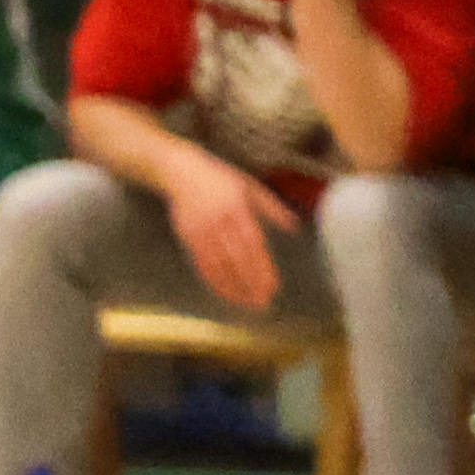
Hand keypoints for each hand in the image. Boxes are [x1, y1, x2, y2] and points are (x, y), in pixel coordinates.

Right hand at [165, 155, 300, 311]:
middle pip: (237, 257)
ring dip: (233, 287)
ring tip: (247, 304)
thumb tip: (294, 227)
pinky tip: (225, 293)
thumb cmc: (220, 179)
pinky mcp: (186, 234)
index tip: (273, 287)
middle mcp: (219, 219)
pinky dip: (213, 280)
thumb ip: (272, 207)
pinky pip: (201, 263)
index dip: (263, 268)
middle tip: (263, 303)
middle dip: (251, 282)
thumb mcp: (248, 186)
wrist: (179, 170)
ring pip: (219, 264)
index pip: (254, 244)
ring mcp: (200, 227)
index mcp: (238, 207)